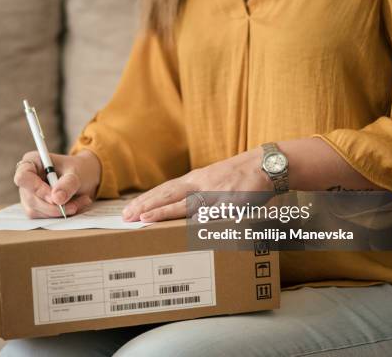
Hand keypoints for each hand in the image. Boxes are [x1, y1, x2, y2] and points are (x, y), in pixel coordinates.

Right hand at [14, 150, 100, 217]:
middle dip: (53, 206)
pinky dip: (61, 215)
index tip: (55, 197)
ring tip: (81, 202)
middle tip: (75, 206)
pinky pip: (44, 218)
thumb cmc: (79, 169)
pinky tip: (75, 206)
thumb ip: (68, 183)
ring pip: (36, 211)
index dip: (37, 189)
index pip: (23, 177)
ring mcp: (28, 195)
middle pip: (30, 199)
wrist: (85, 178)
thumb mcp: (77, 172)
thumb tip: (57, 199)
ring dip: (60, 211)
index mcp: (32, 162)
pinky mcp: (35, 208)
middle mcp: (26, 179)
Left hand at [122, 148, 272, 221]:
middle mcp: (201, 184)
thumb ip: (198, 192)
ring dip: (163, 211)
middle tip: (126, 216)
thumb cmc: (238, 176)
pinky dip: (198, 219)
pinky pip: (212, 212)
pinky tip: (184, 225)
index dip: (146, 200)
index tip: (129, 210)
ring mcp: (215, 193)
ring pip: (184, 203)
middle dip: (146, 205)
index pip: (165, 190)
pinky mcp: (230, 201)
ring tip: (143, 218)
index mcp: (196, 180)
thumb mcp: (214, 180)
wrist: (265, 165)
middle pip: (168, 194)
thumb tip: (179, 206)